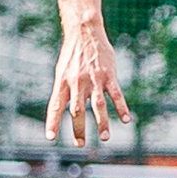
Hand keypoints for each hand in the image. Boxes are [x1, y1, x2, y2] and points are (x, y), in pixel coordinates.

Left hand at [48, 20, 131, 144]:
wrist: (84, 33)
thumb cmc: (72, 56)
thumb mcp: (61, 72)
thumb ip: (63, 91)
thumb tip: (63, 112)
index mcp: (62, 83)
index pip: (55, 106)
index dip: (52, 122)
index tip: (50, 137)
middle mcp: (77, 83)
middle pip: (77, 111)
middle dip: (78, 129)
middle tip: (80, 144)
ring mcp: (94, 80)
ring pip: (98, 106)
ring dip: (102, 123)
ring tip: (104, 138)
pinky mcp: (109, 76)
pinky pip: (116, 95)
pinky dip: (121, 108)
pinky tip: (126, 120)